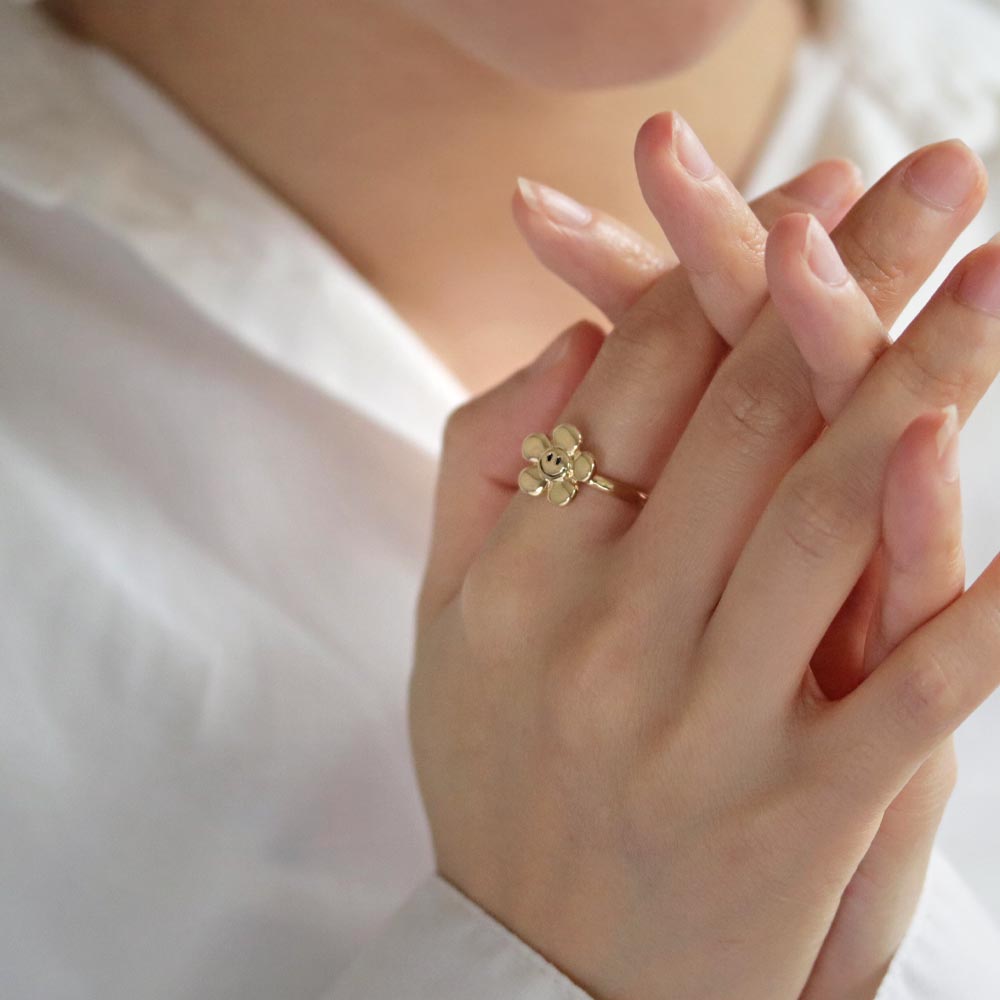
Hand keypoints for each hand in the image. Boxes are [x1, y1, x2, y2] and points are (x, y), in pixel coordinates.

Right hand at [412, 115, 998, 999]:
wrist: (529, 977)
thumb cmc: (495, 774)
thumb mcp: (441, 620)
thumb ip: (480, 468)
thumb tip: (566, 340)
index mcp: (516, 575)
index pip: (631, 378)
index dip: (719, 269)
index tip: (803, 192)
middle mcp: (599, 633)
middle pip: (746, 413)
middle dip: (847, 273)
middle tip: (936, 175)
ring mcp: (698, 726)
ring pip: (827, 515)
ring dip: (930, 382)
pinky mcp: (787, 817)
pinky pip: (911, 695)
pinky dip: (985, 608)